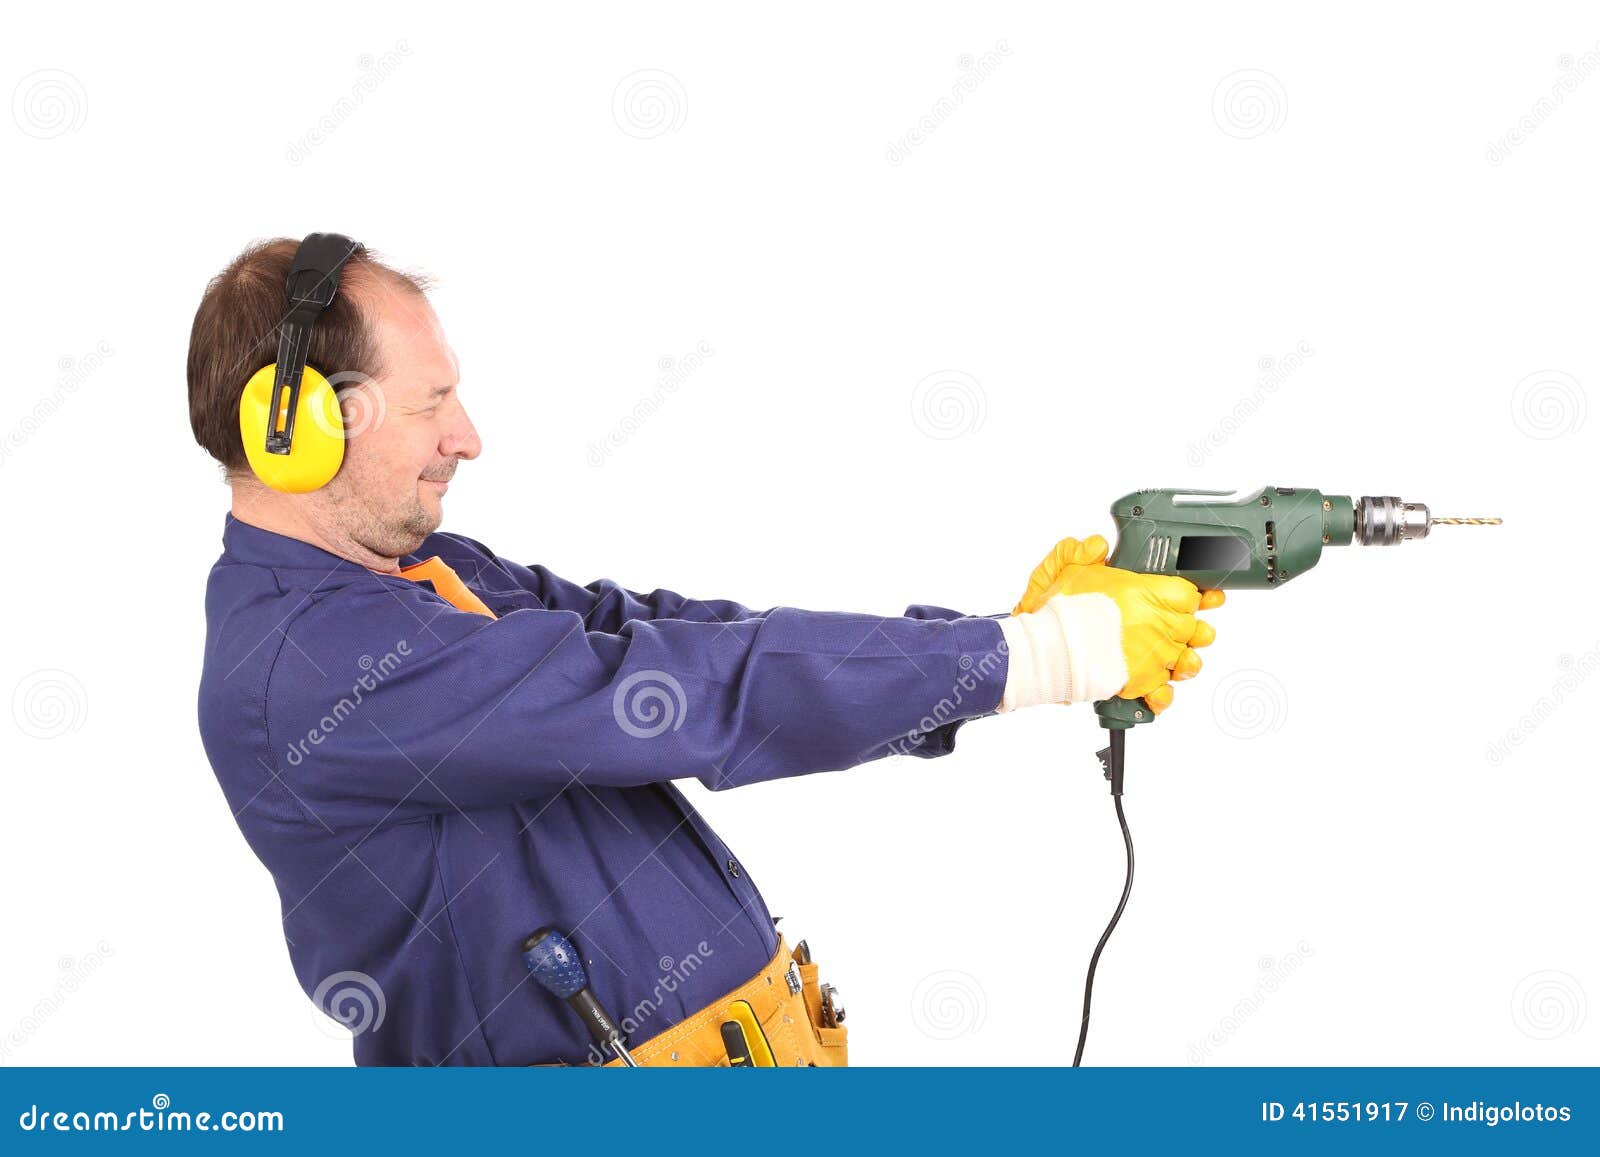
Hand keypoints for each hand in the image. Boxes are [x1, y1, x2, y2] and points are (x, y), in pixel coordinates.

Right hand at [1002, 534, 1222, 714]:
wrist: (1052, 645)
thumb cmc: (1063, 608)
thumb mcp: (1069, 566)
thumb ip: (1084, 551)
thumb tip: (1098, 545)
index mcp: (1150, 593)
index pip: (1190, 593)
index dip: (1193, 596)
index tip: (1198, 597)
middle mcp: (1161, 625)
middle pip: (1195, 628)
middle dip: (1189, 628)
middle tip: (1174, 628)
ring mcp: (1156, 656)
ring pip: (1188, 661)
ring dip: (1184, 660)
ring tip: (1173, 657)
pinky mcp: (1143, 682)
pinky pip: (1165, 692)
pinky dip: (1163, 694)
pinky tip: (1158, 688)